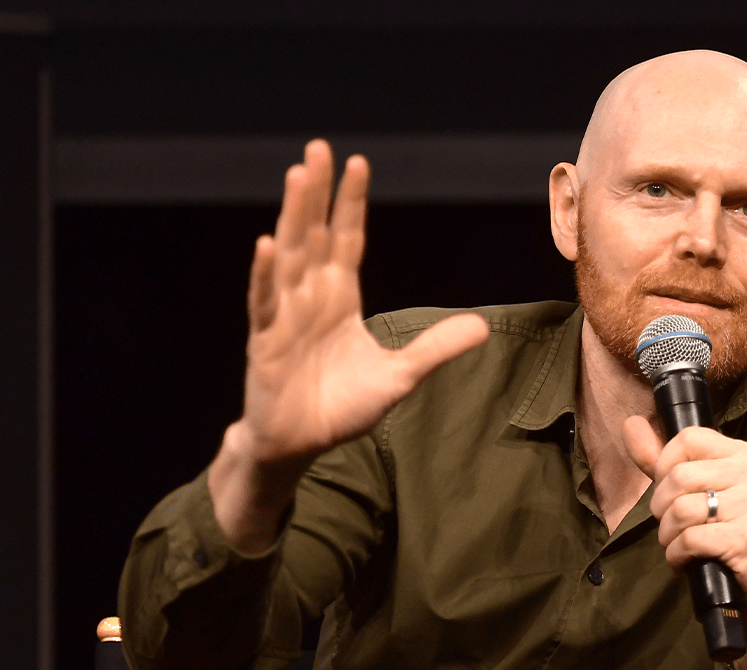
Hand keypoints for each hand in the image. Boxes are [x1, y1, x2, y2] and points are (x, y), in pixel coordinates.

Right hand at [209, 140, 488, 551]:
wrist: (301, 445)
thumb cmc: (342, 407)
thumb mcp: (400, 377)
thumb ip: (435, 350)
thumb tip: (481, 327)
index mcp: (339, 298)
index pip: (346, 239)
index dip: (351, 203)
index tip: (358, 163)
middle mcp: (310, 297)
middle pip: (315, 234)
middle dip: (318, 193)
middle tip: (318, 148)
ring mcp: (285, 316)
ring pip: (289, 257)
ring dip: (293, 218)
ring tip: (298, 177)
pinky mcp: (266, 342)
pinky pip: (265, 302)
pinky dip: (265, 275)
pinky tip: (267, 246)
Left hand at [622, 416, 746, 669]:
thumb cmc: (728, 536)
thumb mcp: (699, 492)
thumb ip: (662, 459)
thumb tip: (631, 424)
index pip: (688, 439)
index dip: (665, 467)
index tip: (671, 494)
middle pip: (679, 476)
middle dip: (662, 508)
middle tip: (675, 528)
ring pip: (681, 509)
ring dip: (669, 536)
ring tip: (680, 546)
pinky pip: (690, 539)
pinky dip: (677, 555)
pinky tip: (686, 562)